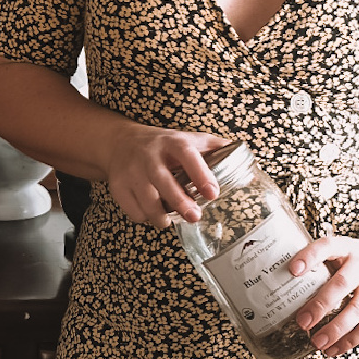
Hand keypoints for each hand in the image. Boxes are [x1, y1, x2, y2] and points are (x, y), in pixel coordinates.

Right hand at [105, 123, 230, 228]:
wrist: (120, 142)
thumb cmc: (162, 145)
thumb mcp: (186, 138)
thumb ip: (213, 146)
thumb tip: (240, 153)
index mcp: (172, 143)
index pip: (187, 156)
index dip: (201, 174)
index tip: (213, 193)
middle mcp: (149, 156)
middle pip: (163, 182)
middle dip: (179, 202)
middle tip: (194, 217)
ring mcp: (131, 172)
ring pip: (147, 201)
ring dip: (162, 216)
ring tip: (171, 219)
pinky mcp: (118, 186)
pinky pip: (134, 211)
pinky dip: (146, 217)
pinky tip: (153, 211)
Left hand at [288, 222, 358, 356]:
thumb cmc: (358, 257)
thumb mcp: (343, 250)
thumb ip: (320, 263)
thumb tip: (281, 281)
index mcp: (347, 247)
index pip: (327, 247)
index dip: (309, 257)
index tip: (292, 270)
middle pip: (342, 284)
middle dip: (321, 305)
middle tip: (302, 322)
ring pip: (357, 310)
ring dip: (336, 329)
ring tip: (316, 343)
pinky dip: (351, 340)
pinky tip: (334, 349)